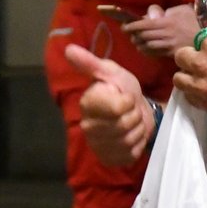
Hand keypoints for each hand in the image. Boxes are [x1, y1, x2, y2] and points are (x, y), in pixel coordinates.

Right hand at [64, 44, 152, 166]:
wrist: (137, 110)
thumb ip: (90, 63)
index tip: (127, 96)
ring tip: (133, 121)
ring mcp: (97, 145)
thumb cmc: (123, 89)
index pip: (117, 109)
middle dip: (135, 116)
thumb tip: (68, 49)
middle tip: (132, 109)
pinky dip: (138, 144)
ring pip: (128, 141)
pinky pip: (130, 154)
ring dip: (138, 129)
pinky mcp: (109, 159)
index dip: (128, 101)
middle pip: (123, 126)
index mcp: (87, 104)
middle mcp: (87, 127)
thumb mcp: (111, 72)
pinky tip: (133, 136)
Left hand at [124, 5, 198, 57]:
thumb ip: (166, 12)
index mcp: (166, 22)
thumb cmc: (196, 20)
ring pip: (147, 46)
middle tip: (129, 33)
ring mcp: (168, 46)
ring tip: (136, 40)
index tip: (124, 26)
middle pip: (143, 36)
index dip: (131, 26)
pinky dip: (146, 51)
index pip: (144, 24)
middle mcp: (165, 35)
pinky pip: (154, 53)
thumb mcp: (182, 10)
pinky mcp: (171, 55)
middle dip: (133, 35)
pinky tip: (145, 48)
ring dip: (138, 43)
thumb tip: (150, 16)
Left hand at [172, 13, 206, 120]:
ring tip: (198, 78)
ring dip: (187, 76)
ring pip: (178, 78)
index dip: (205, 45)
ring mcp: (199, 84)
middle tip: (201, 62)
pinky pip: (187, 96)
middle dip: (189, 58)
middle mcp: (200, 63)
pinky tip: (204, 92)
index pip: (197, 39)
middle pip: (181, 57)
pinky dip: (193, 94)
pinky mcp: (202, 103)